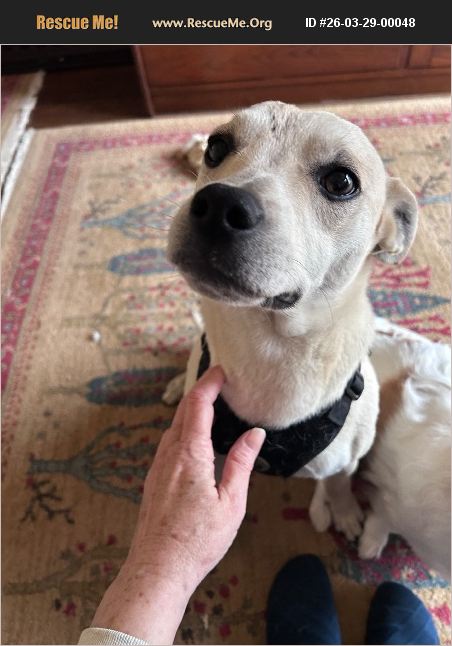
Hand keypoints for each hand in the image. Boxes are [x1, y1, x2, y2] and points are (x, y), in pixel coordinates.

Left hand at [92, 366, 264, 643]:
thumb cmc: (196, 541)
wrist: (156, 569)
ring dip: (191, 409)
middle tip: (220, 381)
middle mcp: (169, 455)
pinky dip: (183, 428)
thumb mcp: (231, 503)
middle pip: (182, 410)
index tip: (222, 369)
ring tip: (211, 405)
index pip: (197, 405)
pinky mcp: (154, 478)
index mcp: (190, 455)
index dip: (209, 382)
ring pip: (173, 425)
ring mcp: (158, 466)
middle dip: (201, 390)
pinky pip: (168, 442)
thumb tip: (255, 434)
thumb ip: (241, 463)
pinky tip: (195, 439)